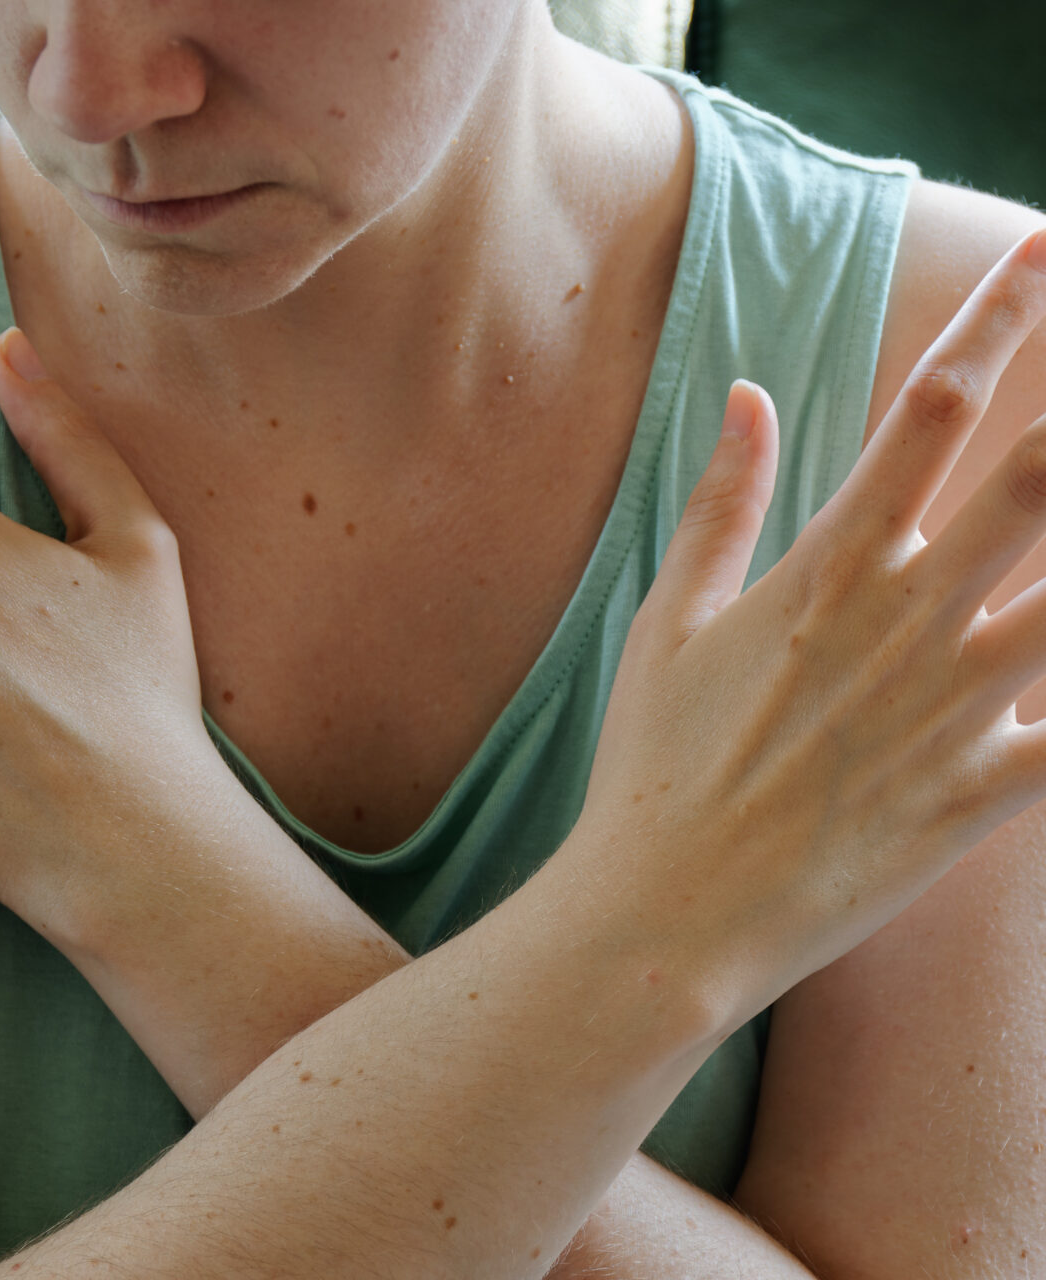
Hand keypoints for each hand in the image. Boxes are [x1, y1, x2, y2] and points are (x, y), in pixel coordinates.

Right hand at [575, 229, 1045, 1007]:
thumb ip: (723, 503)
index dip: (1002, 320)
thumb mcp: (670, 621)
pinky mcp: (980, 795)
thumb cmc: (655, 763)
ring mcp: (953, 709)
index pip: (931, 409)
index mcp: (829, 568)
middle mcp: (905, 621)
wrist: (669, 911)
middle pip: (1040, 478)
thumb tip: (753, 395)